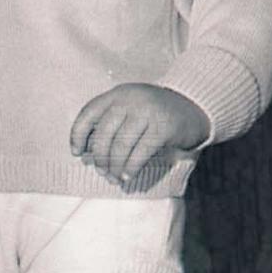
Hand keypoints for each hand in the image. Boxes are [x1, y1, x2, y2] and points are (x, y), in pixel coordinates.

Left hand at [70, 84, 210, 185]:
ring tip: (114, 178)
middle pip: (104, 134)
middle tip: (101, 171)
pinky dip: (131, 167)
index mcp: (117, 94)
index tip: (76, 152)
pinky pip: (140, 152)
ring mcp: (147, 112)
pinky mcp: (164, 127)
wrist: (194, 105)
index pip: (88, 114)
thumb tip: (87, 153)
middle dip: (100, 157)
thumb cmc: (155, 112)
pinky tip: (127, 176)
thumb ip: (111, 122)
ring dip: (114, 166)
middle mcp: (130, 100)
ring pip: (121, 145)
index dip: (77, 135)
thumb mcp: (130, 108)